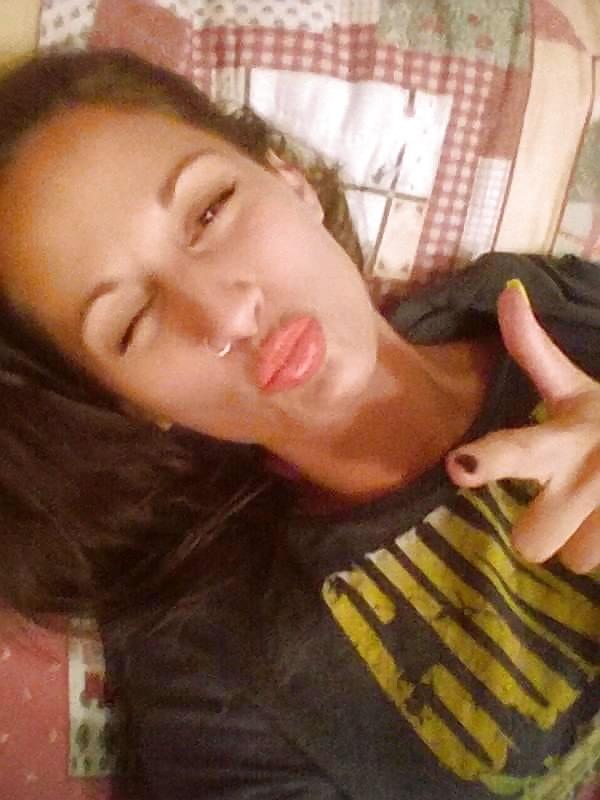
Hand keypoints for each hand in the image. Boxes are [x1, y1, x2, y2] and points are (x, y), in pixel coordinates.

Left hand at [446, 280, 599, 573]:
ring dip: (584, 540)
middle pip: (530, 542)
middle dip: (543, 528)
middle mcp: (591, 479)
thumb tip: (507, 292)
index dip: (491, 461)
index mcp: (565, 436)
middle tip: (565, 498)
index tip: (461, 465)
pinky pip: (598, 570)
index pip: (521, 450)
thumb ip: (535, 349)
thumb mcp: (576, 384)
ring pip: (575, 560)